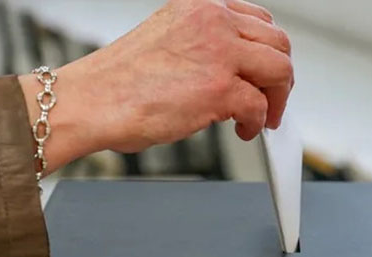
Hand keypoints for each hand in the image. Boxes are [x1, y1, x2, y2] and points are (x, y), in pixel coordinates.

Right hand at [19, 0, 293, 172]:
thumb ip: (206, 45)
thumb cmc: (121, 80)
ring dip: (277, 99)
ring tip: (262, 118)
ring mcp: (219, 53)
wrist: (91, 100)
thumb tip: (239, 70)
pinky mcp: (220, 88)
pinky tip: (242, 131)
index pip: (259, 20)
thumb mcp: (170, 39)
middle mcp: (213, 21)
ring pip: (280, 70)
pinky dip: (257, 123)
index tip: (264, 74)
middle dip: (280, 77)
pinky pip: (260, 106)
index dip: (267, 52)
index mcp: (201, 6)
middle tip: (272, 101)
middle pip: (279, 44)